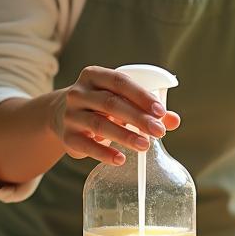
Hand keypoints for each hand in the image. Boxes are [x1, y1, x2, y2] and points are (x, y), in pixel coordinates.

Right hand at [47, 65, 179, 166]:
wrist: (60, 115)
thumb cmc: (99, 105)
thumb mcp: (119, 99)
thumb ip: (145, 108)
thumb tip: (174, 120)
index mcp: (94, 76)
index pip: (120, 82)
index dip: (141, 96)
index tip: (160, 111)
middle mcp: (79, 93)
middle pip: (111, 103)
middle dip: (138, 118)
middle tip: (159, 131)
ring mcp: (71, 114)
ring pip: (99, 124)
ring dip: (124, 136)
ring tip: (145, 146)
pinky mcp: (68, 136)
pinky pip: (86, 145)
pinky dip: (104, 153)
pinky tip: (120, 159)